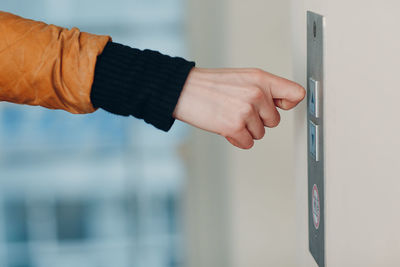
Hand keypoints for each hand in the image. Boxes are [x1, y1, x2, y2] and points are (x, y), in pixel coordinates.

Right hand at [173, 67, 304, 148]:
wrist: (184, 90)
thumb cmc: (210, 85)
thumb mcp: (243, 78)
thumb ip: (265, 88)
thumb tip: (284, 103)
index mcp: (261, 79)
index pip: (295, 94)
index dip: (288, 103)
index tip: (281, 106)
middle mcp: (257, 93)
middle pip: (274, 121)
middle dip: (257, 120)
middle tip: (238, 110)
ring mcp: (246, 110)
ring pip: (260, 133)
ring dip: (245, 130)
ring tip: (228, 115)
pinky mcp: (235, 126)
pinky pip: (247, 143)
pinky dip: (236, 139)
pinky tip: (225, 126)